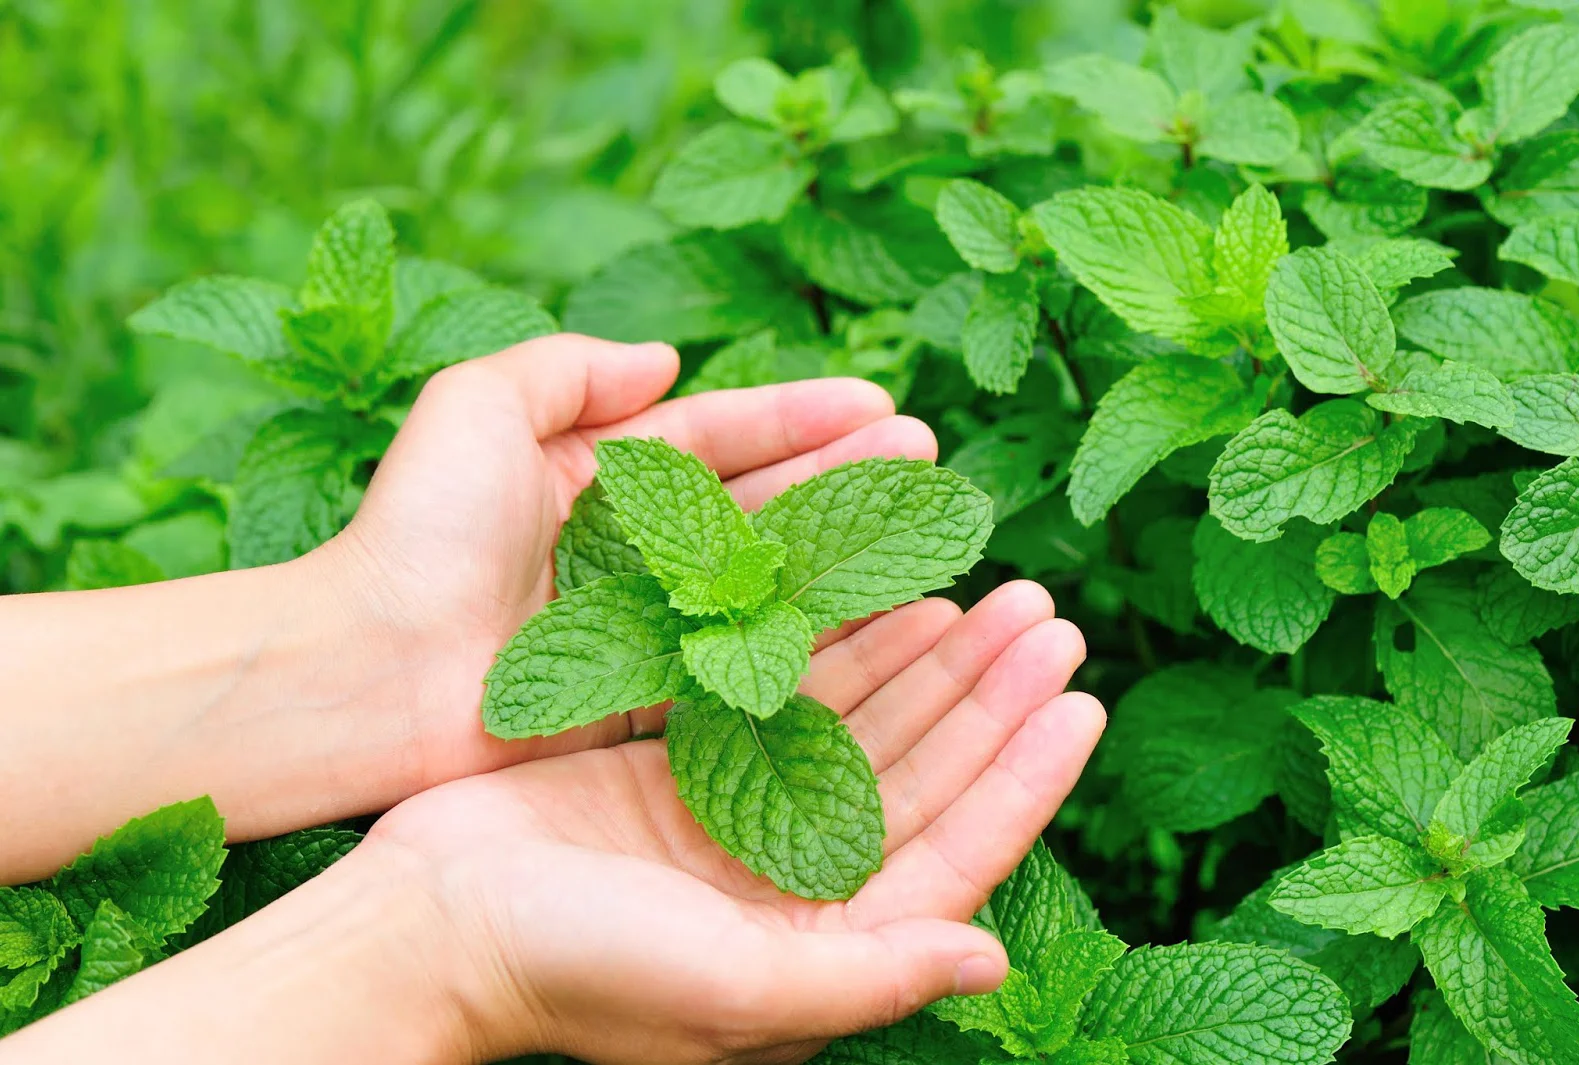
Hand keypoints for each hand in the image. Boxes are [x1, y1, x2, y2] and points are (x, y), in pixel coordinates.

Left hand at [315, 335, 935, 791]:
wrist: (372, 670)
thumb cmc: (419, 531)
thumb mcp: (476, 406)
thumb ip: (569, 369)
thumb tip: (666, 358)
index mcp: (594, 471)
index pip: (720, 433)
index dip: (801, 416)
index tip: (880, 404)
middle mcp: (631, 546)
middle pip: (761, 502)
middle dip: (845, 476)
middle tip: (927, 460)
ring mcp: (645, 623)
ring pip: (766, 579)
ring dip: (845, 552)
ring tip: (927, 527)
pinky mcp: (648, 698)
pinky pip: (745, 658)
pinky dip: (811, 639)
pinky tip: (879, 619)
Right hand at [358, 581, 1103, 1063]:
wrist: (428, 924)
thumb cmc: (577, 970)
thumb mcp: (731, 988)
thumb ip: (866, 978)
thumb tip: (990, 963)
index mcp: (824, 943)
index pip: (959, 849)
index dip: (1025, 774)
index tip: (1081, 698)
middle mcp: (797, 879)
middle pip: (924, 770)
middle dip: (989, 694)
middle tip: (1046, 612)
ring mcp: (742, 816)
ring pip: (865, 720)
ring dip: (928, 657)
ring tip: (988, 590)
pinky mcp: (686, 764)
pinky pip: (786, 689)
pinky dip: (837, 644)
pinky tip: (883, 597)